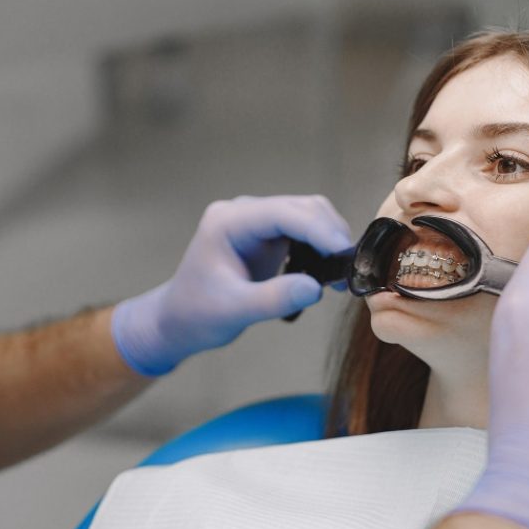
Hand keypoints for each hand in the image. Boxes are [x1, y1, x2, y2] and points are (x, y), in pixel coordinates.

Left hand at [111, 195, 351, 374]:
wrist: (180, 320)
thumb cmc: (197, 314)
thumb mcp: (234, 311)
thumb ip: (274, 299)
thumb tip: (315, 288)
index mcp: (228, 222)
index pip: (282, 213)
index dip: (318, 229)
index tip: (344, 252)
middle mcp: (244, 214)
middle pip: (302, 208)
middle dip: (330, 234)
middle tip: (348, 271)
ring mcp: (257, 222)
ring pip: (309, 215)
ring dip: (329, 240)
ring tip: (339, 276)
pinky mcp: (268, 235)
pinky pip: (305, 230)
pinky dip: (322, 247)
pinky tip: (326, 274)